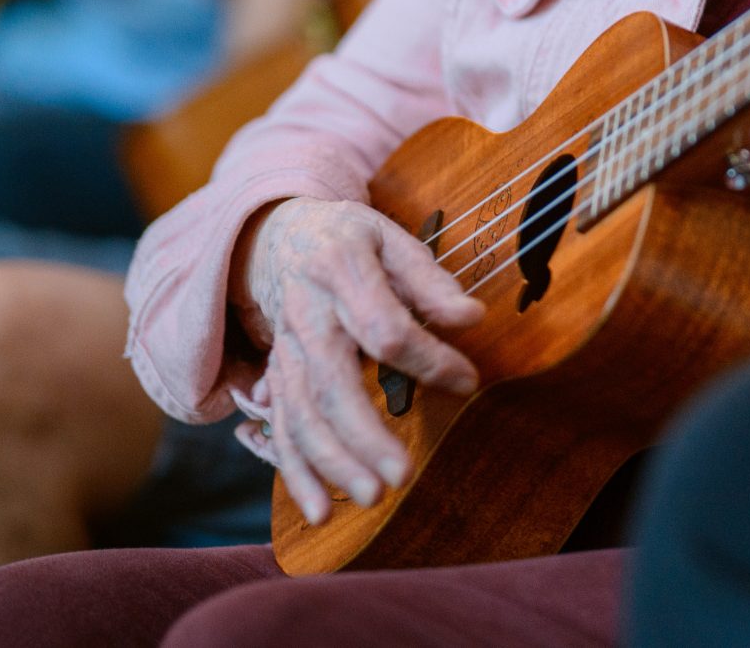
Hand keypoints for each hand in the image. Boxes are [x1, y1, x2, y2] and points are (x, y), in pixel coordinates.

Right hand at [234, 197, 483, 523]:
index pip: (382, 326)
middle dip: (363, 435)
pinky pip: (281, 431)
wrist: (280, 239)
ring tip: (371, 498)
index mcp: (340, 270)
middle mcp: (305, 315)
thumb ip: (431, 280)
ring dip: (333, 462)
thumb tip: (472, 317)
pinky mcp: (277, 378)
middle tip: (402, 475)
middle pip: (329, 382)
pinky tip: (321, 510)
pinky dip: (297, 474)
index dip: (426, 358)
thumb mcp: (392, 238)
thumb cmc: (350, 240)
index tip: (468, 380)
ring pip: (301, 414)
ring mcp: (285, 351)